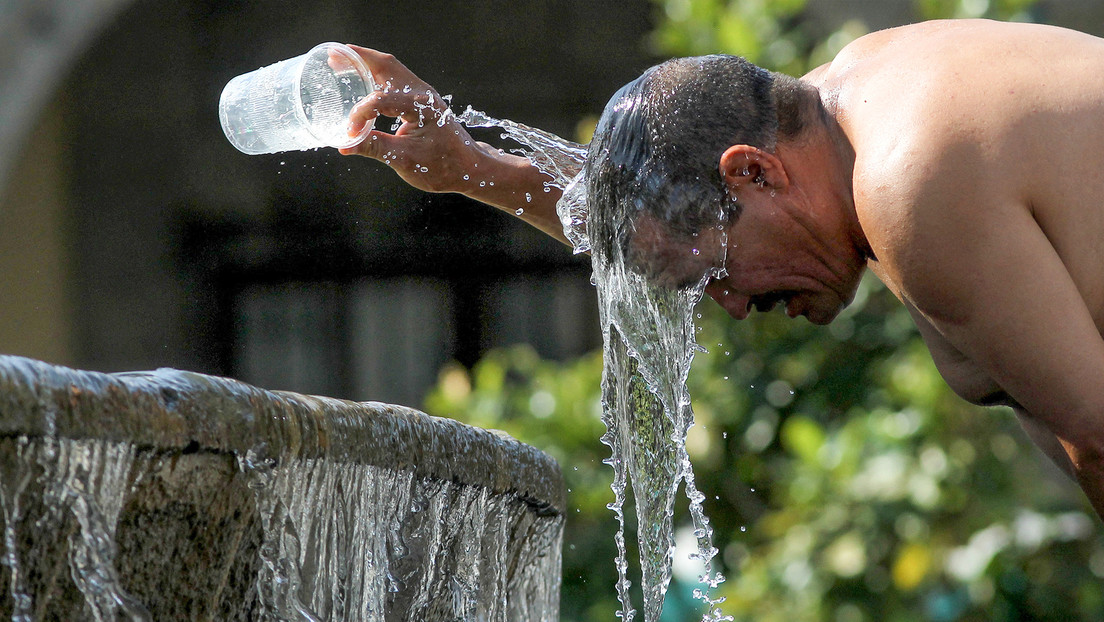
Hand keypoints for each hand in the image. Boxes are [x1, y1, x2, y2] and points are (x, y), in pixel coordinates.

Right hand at [338, 46, 482, 194]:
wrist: (469, 168)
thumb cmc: (443, 166)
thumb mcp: (405, 160)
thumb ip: (375, 148)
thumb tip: (345, 145)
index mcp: (420, 106)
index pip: (380, 100)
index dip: (360, 114)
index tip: (350, 133)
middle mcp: (423, 93)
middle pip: (386, 65)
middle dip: (358, 59)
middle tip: (333, 57)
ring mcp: (424, 95)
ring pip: (392, 69)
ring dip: (367, 64)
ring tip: (343, 62)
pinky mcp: (423, 101)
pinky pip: (397, 80)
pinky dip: (377, 75)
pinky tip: (364, 80)